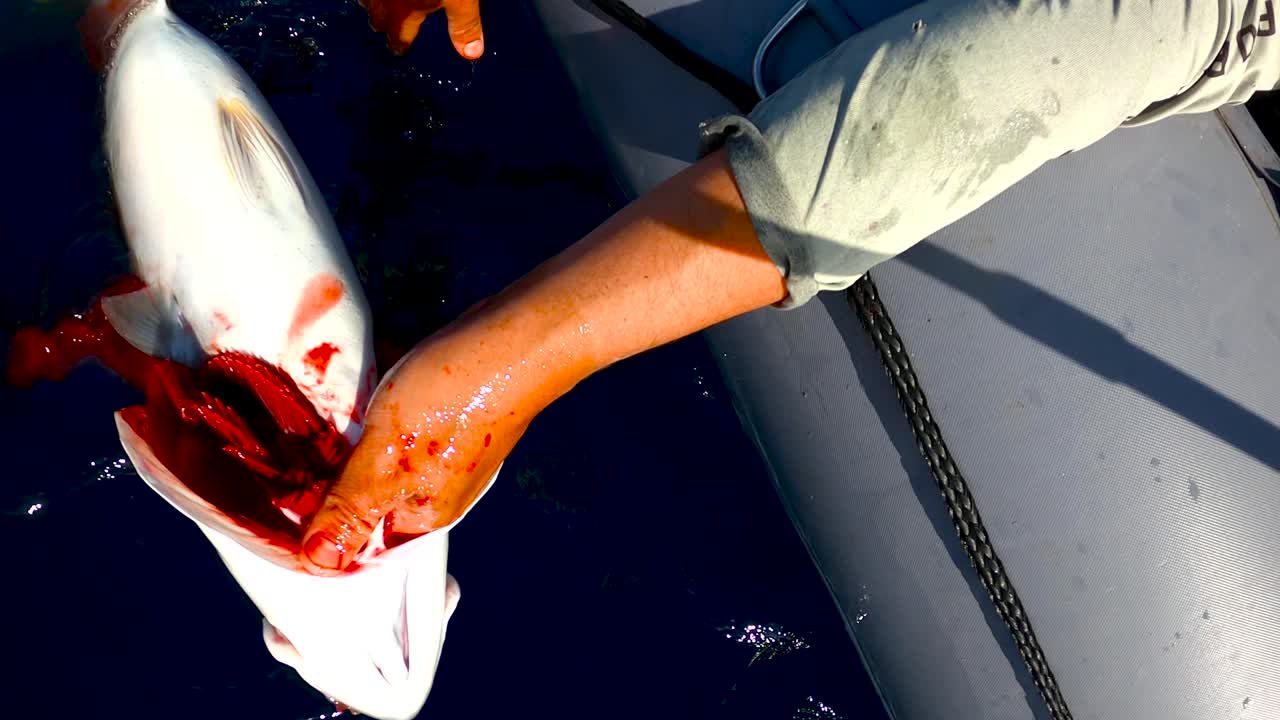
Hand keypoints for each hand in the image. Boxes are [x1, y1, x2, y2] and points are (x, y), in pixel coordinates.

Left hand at [300, 149, 784, 573]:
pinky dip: (380, 388)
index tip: (274, 487)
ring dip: (353, 419)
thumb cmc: (455, 398)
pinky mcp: (448, 409)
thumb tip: (316, 564)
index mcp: (421, 516)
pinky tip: (371, 364)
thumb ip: (348, 508)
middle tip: (297, 433)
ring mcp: (444, 447)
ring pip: (376, 443)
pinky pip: (396, 409)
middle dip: (331, 459)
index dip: (314, 518)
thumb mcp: (386, 459)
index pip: (355, 539)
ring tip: (332, 393)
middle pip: (363, 489)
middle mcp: (434, 489)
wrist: (520, 334)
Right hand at [359, 0, 483, 58]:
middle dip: (383, 24)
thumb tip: (470, 53)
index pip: (399, 37)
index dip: (401, 45)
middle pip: (377, 18)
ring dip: (372, 1)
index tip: (400, 48)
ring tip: (379, 2)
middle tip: (387, 27)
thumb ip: (464, 24)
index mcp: (404, 12)